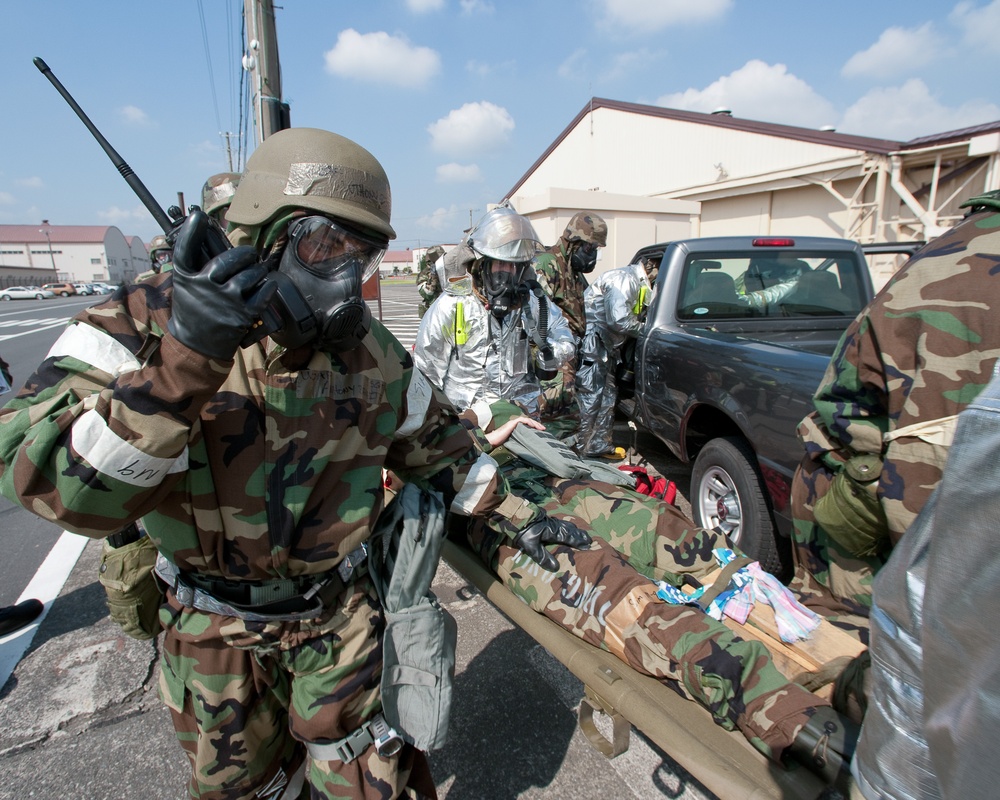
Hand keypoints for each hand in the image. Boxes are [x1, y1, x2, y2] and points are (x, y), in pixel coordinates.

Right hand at [168, 213, 275, 359]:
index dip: (191, 231)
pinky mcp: (243, 315)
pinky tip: (268, 284)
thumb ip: (195, 265)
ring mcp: (226, 301)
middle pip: (228, 259)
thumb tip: (207, 238)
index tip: (199, 215)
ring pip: (250, 275)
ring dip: (257, 270)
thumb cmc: (193, 311)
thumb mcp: (185, 286)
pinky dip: (268, 286)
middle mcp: (205, 287)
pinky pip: (263, 293)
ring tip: (257, 270)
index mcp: (187, 279)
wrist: (197, 347)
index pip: (185, 250)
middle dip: (244, 253)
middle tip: (250, 253)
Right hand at [486, 415, 544, 446]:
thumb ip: (518, 441)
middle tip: (544, 429)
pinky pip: (523, 420)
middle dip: (537, 424)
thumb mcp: (512, 441)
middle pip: (528, 421)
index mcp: (515, 428)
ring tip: (541, 427)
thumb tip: (526, 447)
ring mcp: (513, 422)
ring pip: (527, 420)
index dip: (534, 427)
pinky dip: (529, 422)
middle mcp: (514, 424)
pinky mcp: (512, 423)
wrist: (492, 441)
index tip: (540, 431)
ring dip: (535, 423)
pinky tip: (534, 425)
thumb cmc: (499, 443)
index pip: (526, 425)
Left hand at [514, 515, 590, 570]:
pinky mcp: (546, 518)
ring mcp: (551, 521)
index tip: (588, 546)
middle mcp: (555, 526)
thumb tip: (556, 568)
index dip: (578, 542)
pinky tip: (567, 525)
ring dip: (576, 530)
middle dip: (580, 535)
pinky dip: (568, 525)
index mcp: (553, 532)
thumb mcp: (531, 547)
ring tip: (582, 533)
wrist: (516, 514)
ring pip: (567, 525)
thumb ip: (543, 557)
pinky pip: (562, 522)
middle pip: (571, 530)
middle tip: (590, 539)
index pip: (569, 538)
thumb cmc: (523, 531)